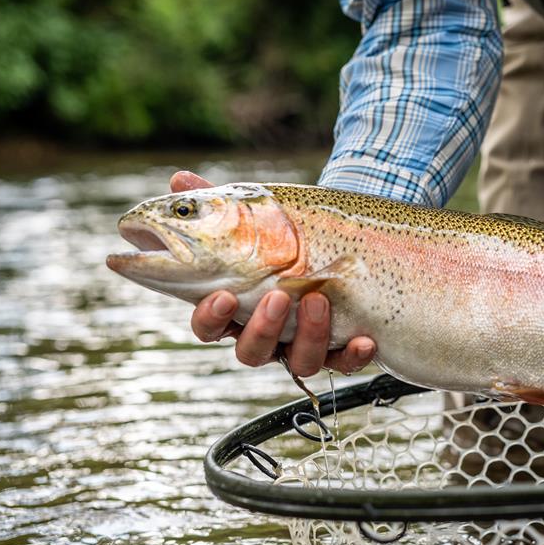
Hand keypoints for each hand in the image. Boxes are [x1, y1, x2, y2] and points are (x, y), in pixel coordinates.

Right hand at [170, 171, 376, 375]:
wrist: (331, 241)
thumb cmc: (279, 236)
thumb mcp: (250, 217)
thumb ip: (215, 204)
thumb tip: (179, 179)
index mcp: (235, 308)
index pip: (209, 327)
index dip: (212, 317)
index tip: (224, 294)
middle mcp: (266, 335)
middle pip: (251, 352)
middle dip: (263, 328)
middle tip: (276, 296)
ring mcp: (302, 345)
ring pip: (299, 362)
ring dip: (308, 335)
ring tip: (318, 298)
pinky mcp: (339, 349)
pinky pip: (345, 365)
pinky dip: (353, 356)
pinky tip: (364, 340)